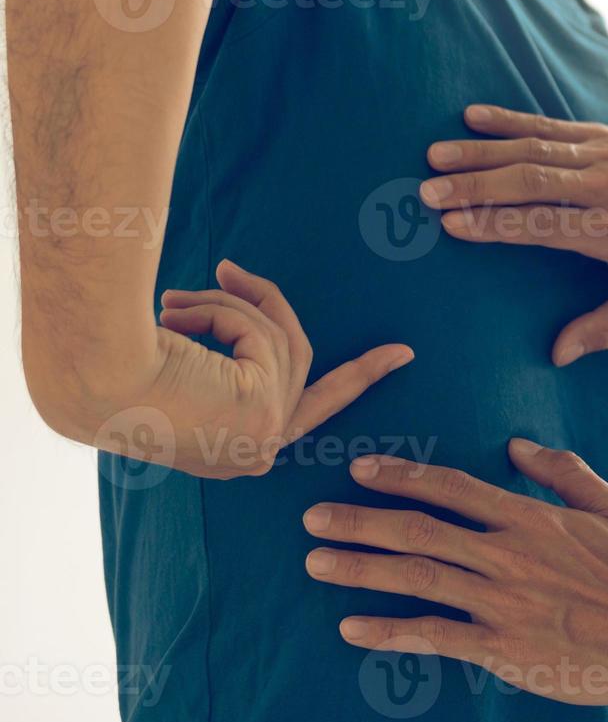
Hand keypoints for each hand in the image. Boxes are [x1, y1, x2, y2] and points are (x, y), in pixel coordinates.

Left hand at [93, 260, 413, 478]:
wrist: (93, 383)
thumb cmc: (114, 381)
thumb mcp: (182, 365)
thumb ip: (224, 350)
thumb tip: (236, 290)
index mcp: (232, 453)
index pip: (306, 410)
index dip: (358, 378)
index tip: (401, 354)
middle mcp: (255, 454)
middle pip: (296, 358)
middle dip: (264, 309)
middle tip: (230, 267)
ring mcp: (266, 437)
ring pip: (277, 339)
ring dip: (223, 306)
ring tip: (166, 301)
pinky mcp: (266, 411)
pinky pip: (263, 335)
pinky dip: (222, 313)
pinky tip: (175, 319)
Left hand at [301, 443, 607, 703]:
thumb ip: (563, 471)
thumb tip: (518, 444)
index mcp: (529, 518)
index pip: (452, 488)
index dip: (402, 476)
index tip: (361, 469)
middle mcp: (506, 555)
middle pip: (419, 530)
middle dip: (360, 520)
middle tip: (313, 516)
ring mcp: (499, 601)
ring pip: (416, 577)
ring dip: (360, 567)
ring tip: (316, 560)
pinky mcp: (499, 646)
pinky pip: (433, 635)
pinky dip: (389, 630)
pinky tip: (352, 627)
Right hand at [421, 106, 607, 365]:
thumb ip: (605, 328)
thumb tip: (559, 355)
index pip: (545, 225)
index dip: (497, 224)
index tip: (452, 225)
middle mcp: (606, 188)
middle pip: (531, 181)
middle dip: (476, 186)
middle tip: (427, 192)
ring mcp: (601, 156)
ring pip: (533, 149)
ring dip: (480, 152)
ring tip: (434, 156)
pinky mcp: (598, 134)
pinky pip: (547, 125)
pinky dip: (508, 119)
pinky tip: (470, 117)